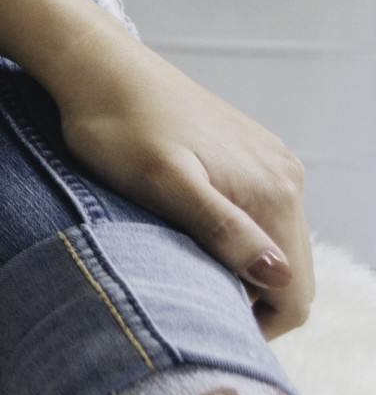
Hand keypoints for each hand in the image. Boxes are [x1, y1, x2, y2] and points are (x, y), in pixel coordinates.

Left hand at [49, 33, 313, 339]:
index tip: (203, 327)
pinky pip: (256, 213)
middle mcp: (285, 177)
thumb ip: (222, 228)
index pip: (295, 293)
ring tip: (180, 267)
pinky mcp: (247, 153)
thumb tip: (278, 276)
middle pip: (290, 272)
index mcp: (273, 192)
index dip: (256, 326)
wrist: (98, 68)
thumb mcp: (163, 184)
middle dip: (247, 299)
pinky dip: (232, 237)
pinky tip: (184, 234)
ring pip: (273, 244)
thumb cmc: (117, 127)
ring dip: (236, 268)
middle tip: (185, 302)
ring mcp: (269, 162)